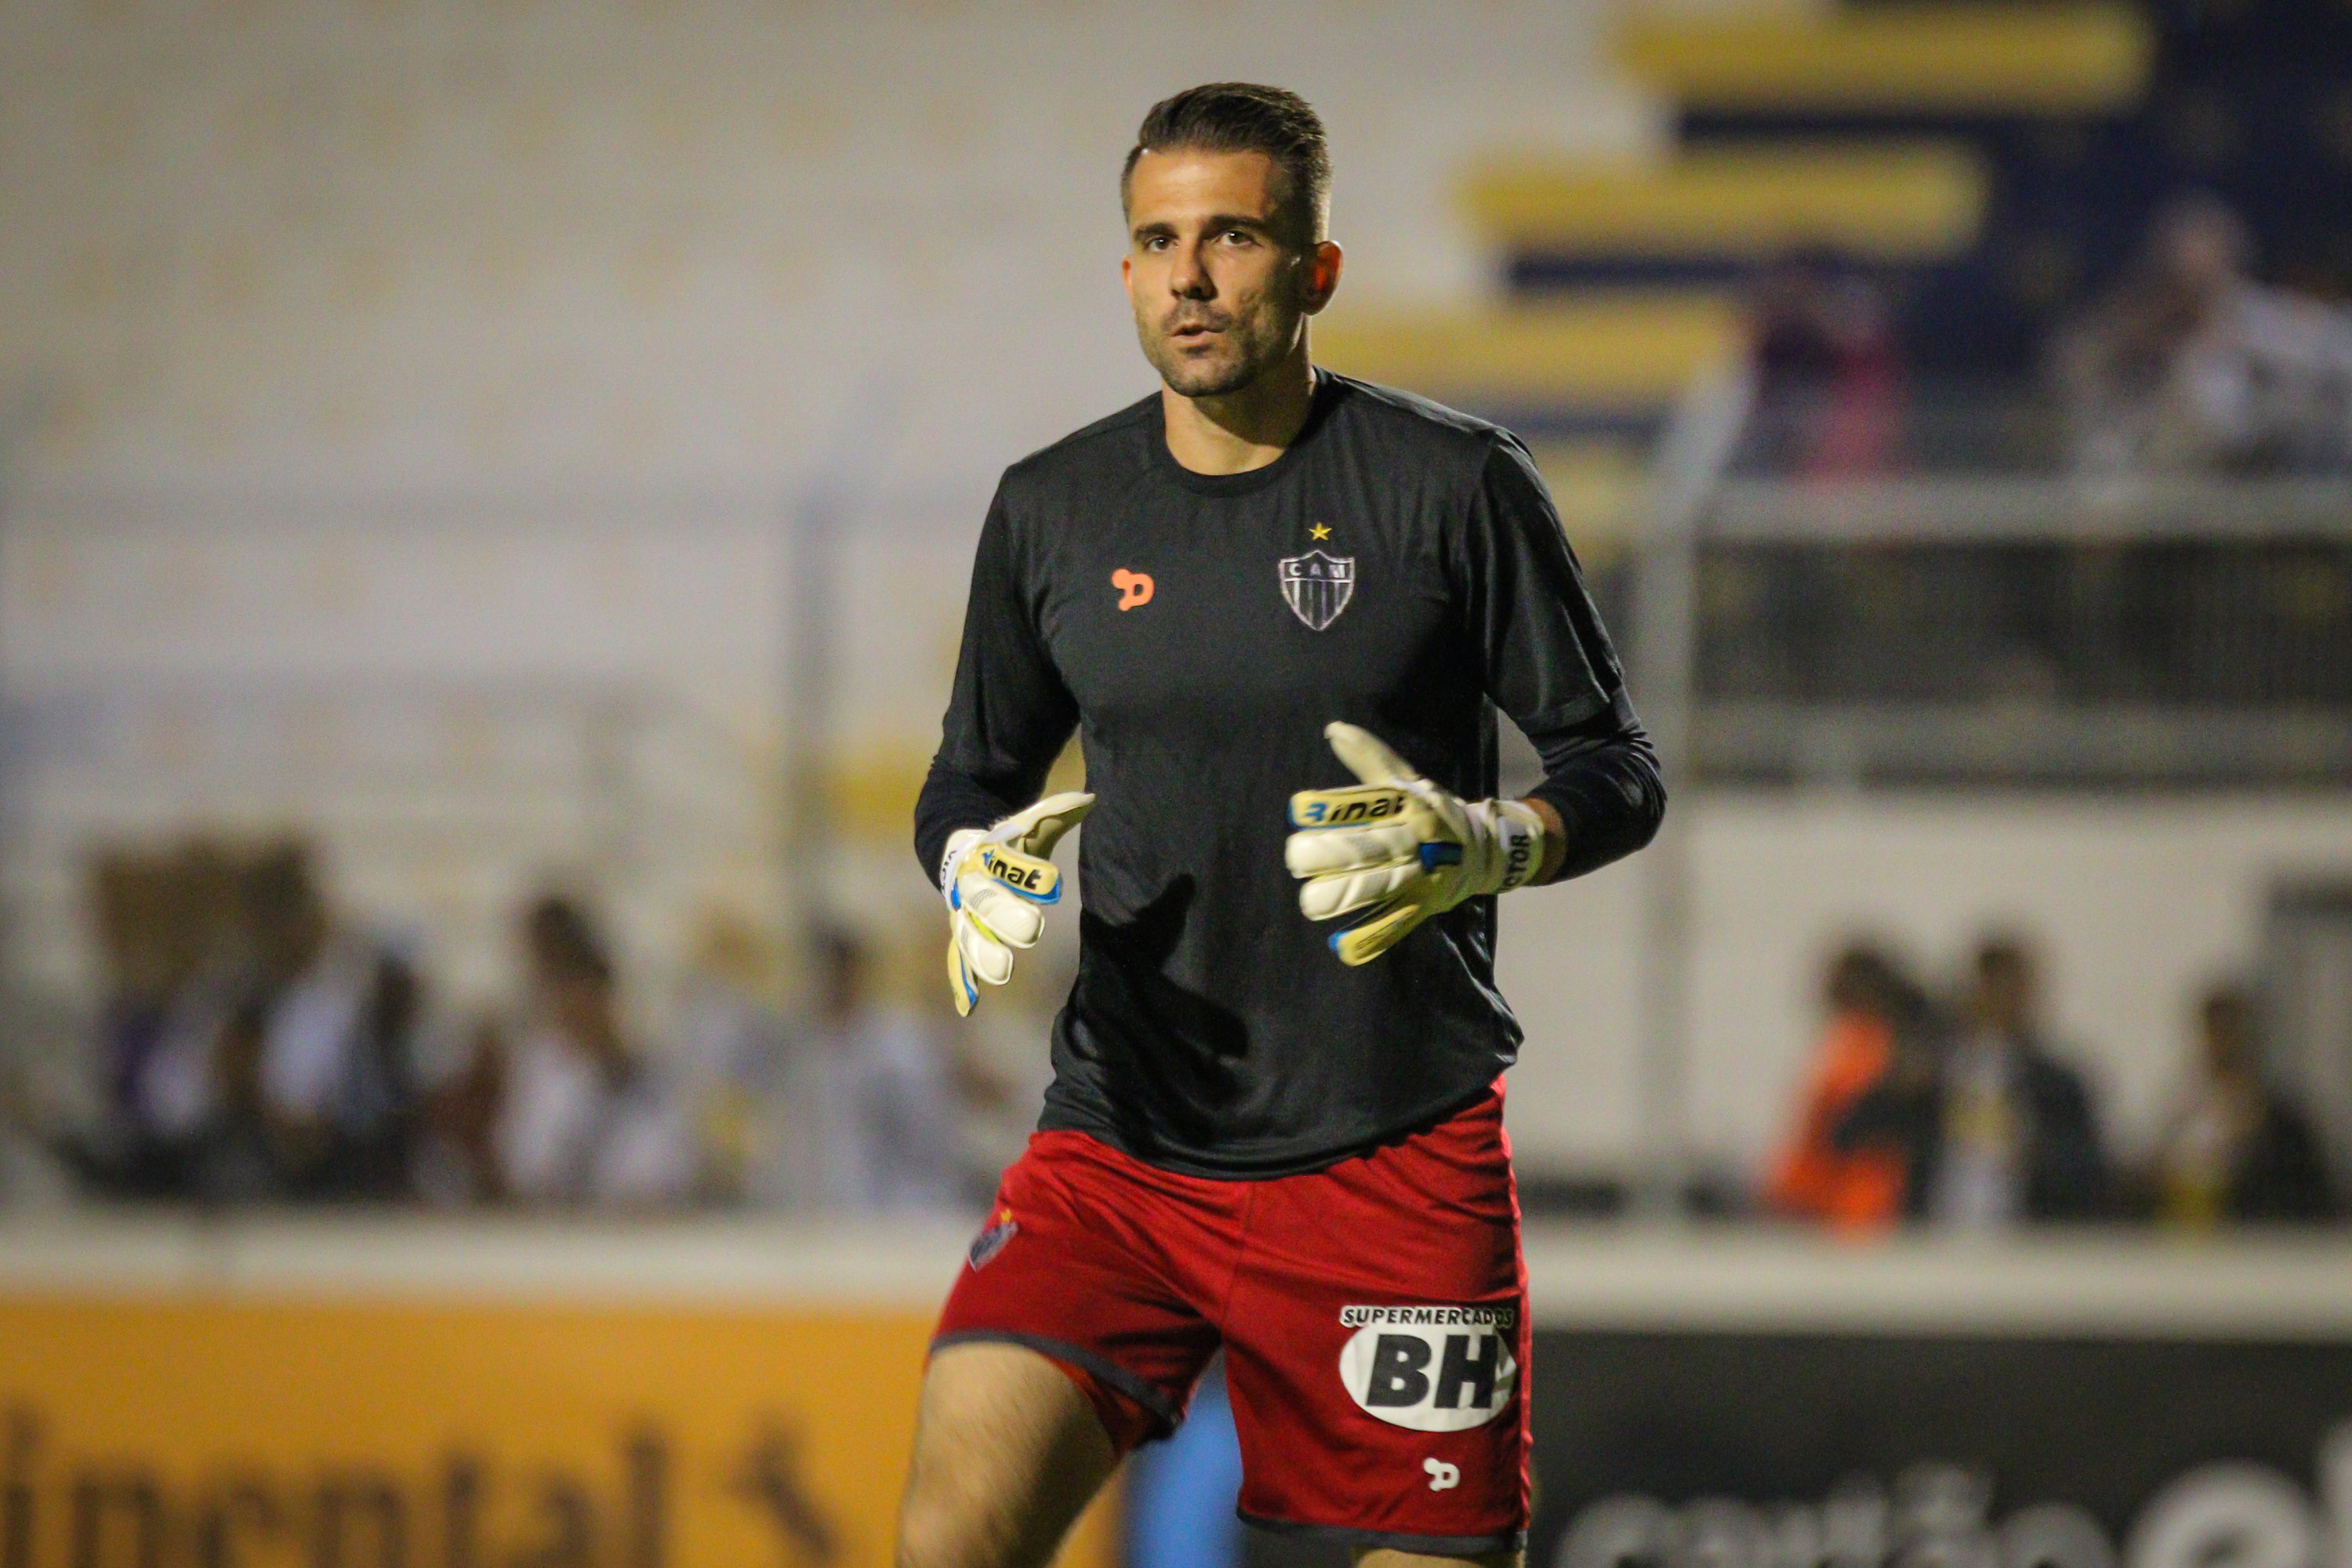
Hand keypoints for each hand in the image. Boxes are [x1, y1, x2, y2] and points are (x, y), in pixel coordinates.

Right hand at [941, 792, 1094, 1015]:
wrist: (955, 852)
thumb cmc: (1004, 841)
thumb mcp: (1026, 825)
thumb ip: (1054, 814)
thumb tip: (1090, 798)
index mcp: (987, 856)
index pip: (1007, 864)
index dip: (1028, 872)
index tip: (1053, 880)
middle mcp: (973, 888)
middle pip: (987, 903)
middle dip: (1006, 916)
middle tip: (1032, 929)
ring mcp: (964, 916)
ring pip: (970, 936)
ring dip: (984, 954)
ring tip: (1003, 971)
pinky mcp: (964, 936)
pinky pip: (959, 960)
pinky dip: (962, 982)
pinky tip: (969, 1008)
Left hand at [1285, 723, 1546, 965]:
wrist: (1488, 850)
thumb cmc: (1434, 811)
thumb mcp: (1409, 781)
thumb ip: (1370, 759)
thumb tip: (1331, 729)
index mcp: (1410, 806)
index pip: (1370, 804)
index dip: (1335, 807)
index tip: (1300, 809)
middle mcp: (1414, 841)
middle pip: (1371, 849)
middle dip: (1331, 855)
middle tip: (1296, 857)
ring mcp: (1420, 877)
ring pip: (1380, 889)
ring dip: (1345, 897)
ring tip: (1310, 902)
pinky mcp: (1422, 908)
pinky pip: (1395, 926)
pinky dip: (1371, 939)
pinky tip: (1342, 947)